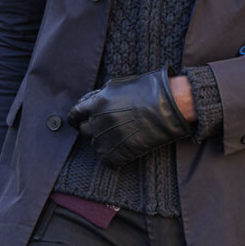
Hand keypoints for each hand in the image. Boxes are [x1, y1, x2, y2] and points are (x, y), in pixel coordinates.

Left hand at [67, 67, 193, 165]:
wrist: (169, 107)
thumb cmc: (149, 91)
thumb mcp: (118, 85)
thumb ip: (101, 96)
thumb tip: (90, 103)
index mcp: (96, 103)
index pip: (75, 114)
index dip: (76, 119)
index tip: (78, 122)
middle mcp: (98, 121)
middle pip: (84, 131)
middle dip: (92, 129)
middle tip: (107, 128)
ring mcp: (108, 138)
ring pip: (95, 145)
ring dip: (105, 142)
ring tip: (122, 137)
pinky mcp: (118, 153)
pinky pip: (107, 160)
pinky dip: (114, 156)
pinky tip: (125, 149)